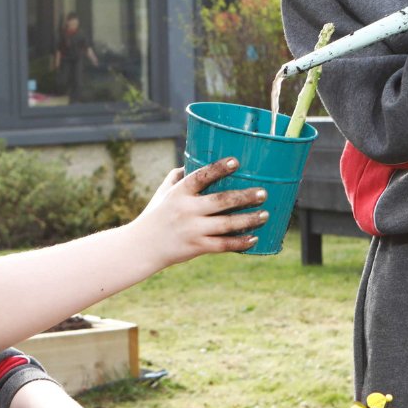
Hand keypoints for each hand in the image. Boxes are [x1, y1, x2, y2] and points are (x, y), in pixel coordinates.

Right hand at [134, 158, 267, 264]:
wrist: (142, 247)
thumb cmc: (154, 216)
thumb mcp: (162, 193)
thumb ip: (178, 177)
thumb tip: (194, 161)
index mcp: (179, 193)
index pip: (200, 177)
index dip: (218, 168)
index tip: (235, 162)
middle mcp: (186, 210)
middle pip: (221, 201)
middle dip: (245, 196)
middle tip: (263, 193)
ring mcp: (192, 230)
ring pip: (227, 224)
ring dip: (249, 219)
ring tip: (265, 214)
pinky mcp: (197, 247)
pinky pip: (223, 245)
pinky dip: (240, 242)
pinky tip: (253, 238)